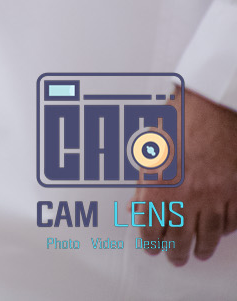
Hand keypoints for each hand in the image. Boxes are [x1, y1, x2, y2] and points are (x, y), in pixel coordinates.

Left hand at [139, 88, 236, 265]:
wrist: (213, 105)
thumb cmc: (178, 119)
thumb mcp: (150, 147)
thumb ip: (145, 179)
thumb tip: (136, 203)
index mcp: (160, 182)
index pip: (151, 223)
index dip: (150, 239)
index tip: (150, 249)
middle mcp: (187, 193)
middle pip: (180, 235)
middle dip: (175, 251)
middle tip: (174, 259)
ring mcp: (215, 195)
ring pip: (209, 233)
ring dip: (203, 247)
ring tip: (199, 255)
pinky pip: (233, 220)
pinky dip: (227, 231)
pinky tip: (221, 235)